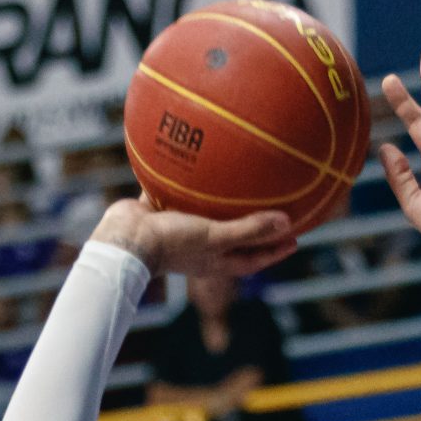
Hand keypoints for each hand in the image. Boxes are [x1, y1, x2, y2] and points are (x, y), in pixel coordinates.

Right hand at [90, 198, 295, 281]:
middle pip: (234, 237)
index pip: (254, 258)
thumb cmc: (172, 243)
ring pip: (206, 215)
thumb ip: (250, 229)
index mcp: (216, 259)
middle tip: (275, 210)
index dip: (274, 251)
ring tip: (237, 183)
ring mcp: (180, 230)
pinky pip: (177, 194)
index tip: (295, 238)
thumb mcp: (216, 235)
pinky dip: (185, 182)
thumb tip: (287, 222)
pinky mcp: (160, 213)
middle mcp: (201, 247)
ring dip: (221, 203)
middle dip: (254, 227)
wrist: (124, 240)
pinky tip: (194, 160)